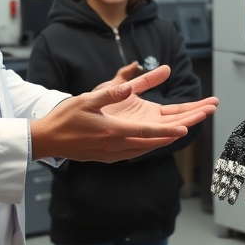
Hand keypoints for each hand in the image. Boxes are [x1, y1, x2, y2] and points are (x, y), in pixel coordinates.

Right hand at [30, 65, 217, 161]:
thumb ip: (110, 93)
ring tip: (185, 128)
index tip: (186, 128)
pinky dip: (151, 145)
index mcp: (113, 132)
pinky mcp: (108, 158)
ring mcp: (112, 155)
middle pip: (153, 140)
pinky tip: (157, 140)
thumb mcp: (86, 100)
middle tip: (198, 120)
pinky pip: (136, 152)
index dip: (168, 130)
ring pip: (147, 148)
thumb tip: (129, 87)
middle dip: (177, 130)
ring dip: (166, 138)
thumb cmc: (64, 118)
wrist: (46, 140)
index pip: (147, 131)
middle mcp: (116, 146)